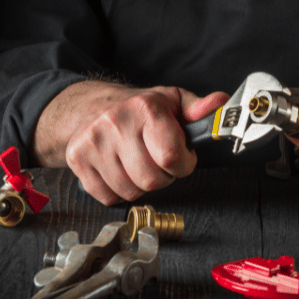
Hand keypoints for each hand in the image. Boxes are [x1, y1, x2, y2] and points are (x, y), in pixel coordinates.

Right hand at [33, 81, 227, 204]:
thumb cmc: (138, 108)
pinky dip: (120, 191)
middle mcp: (115, 123)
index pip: (171, 156)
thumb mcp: (172, 101)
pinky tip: (122, 171)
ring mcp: (93, 142)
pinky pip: (109, 197)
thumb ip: (198, 109)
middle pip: (152, 180)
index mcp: (145, 108)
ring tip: (141, 164)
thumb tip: (221, 103)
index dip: (184, 164)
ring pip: (131, 191)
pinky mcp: (77, 159)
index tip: (183, 158)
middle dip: (164, 176)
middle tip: (161, 162)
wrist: (91, 106)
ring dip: (142, 185)